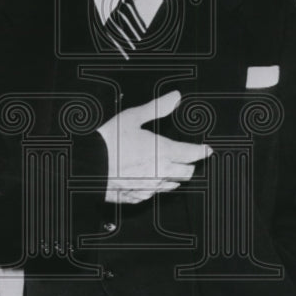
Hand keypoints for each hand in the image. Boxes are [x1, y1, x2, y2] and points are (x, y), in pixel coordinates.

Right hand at [96, 90, 211, 204]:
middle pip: (187, 173)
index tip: (207, 149)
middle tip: (186, 157)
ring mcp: (150, 188)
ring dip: (174, 176)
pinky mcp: (138, 197)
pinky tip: (148, 178)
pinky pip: (155, 194)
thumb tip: (175, 97)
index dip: (203, 151)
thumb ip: (157, 108)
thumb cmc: (108, 141)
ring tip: (167, 167)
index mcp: (163, 151)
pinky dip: (155, 186)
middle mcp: (160, 172)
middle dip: (189, 164)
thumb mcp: (133, 117)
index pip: (193, 154)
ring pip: (172, 185)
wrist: (87, 166)